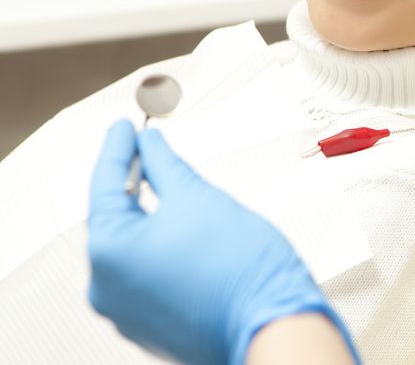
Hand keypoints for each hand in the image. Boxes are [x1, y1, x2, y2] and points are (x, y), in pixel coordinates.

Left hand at [88, 119, 357, 364]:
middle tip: (147, 150)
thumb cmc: (240, 272)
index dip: (118, 148)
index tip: (125, 128)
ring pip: (133, 247)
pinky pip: (146, 273)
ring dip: (151, 216)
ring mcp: (127, 311)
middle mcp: (107, 288)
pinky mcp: (151, 323)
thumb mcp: (197, 196)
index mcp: (109, 254)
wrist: (272, 322)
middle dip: (134, 182)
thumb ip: (164, 165)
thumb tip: (149, 146)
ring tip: (174, 190)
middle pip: (115, 218)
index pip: (104, 184)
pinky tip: (184, 232)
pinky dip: (161, 246)